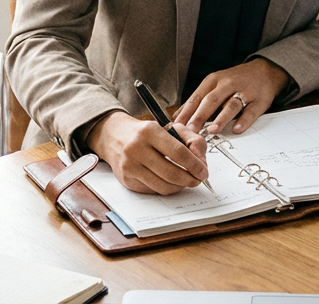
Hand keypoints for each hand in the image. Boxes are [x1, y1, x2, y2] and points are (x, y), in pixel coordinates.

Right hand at [85, 111, 209, 194]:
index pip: (178, 152)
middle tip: (198, 180)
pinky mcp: (127, 180)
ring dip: (180, 186)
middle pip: (171, 173)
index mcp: (150, 131)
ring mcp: (130, 166)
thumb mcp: (171, 128)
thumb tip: (201, 161)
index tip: (204, 172)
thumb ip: (192, 140)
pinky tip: (170, 181)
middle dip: (190, 180)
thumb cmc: (147, 133)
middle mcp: (136, 148)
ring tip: (185, 180)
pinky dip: (166, 188)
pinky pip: (153, 190)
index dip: (195, 165)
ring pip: (163, 186)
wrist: (115, 137)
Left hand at [174, 58, 289, 134]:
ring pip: (231, 105)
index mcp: (213, 81)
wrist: (265, 71)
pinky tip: (237, 129)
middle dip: (200, 116)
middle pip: (211, 100)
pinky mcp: (259, 100)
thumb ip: (197, 101)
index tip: (177, 125)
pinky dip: (244, 121)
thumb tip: (177, 116)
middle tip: (190, 130)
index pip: (197, 97)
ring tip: (212, 130)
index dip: (186, 112)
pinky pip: (251, 111)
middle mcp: (228, 84)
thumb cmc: (236, 80)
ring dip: (221, 118)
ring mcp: (245, 92)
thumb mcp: (214, 84)